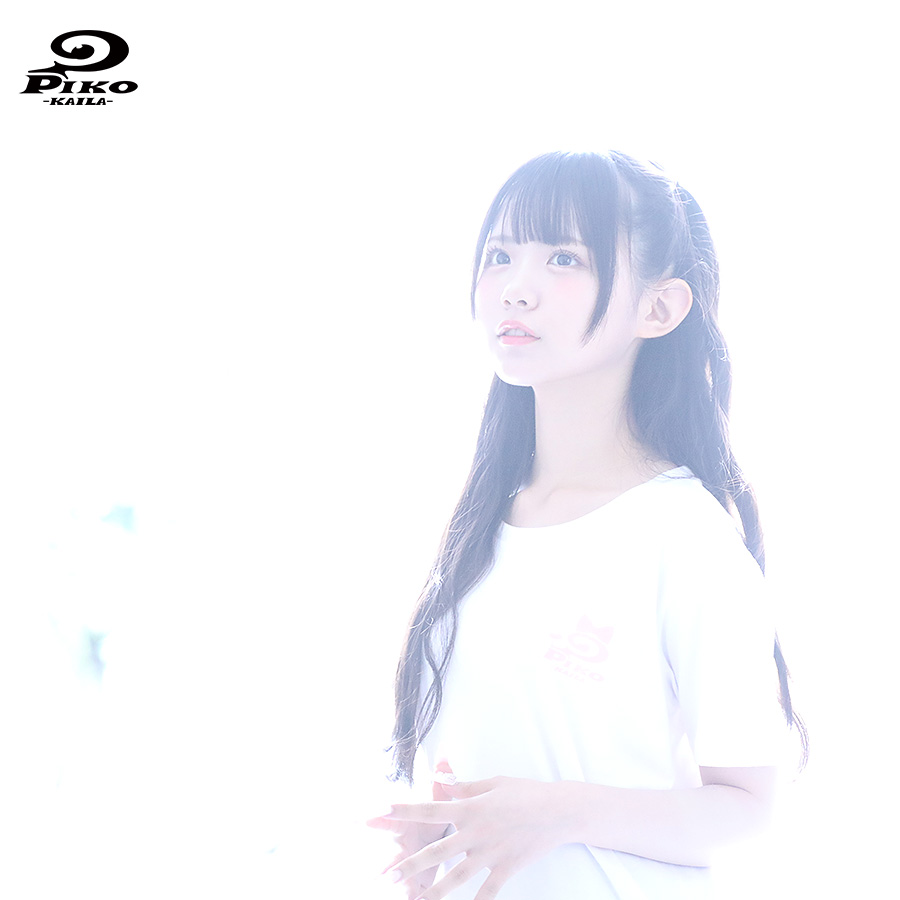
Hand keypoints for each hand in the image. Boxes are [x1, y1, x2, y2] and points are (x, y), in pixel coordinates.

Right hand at [367, 760, 456, 898]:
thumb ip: (440, 784)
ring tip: (391, 892)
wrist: (431, 844)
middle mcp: (399, 848)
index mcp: (404, 826)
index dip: (378, 818)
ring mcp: (404, 869)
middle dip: (386, 866)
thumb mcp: (437, 803)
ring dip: (397, 888)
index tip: (365, 817)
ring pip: (397, 881)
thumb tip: (445, 759)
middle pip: (389, 858)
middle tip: (380, 874)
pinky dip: (410, 899)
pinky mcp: (412, 885)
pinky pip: (410, 895)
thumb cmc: (430, 822)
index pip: (389, 820)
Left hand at [383, 771, 567, 899]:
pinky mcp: (506, 868)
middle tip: (387, 875)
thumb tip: (441, 782)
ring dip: (435, 891)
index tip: (380, 811)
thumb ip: (464, 785)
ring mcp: (491, 853)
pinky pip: (488, 891)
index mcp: (470, 807)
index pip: (430, 808)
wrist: (558, 810)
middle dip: (410, 864)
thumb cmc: (525, 792)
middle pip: (437, 851)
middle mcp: (476, 832)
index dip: (404, 810)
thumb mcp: (493, 782)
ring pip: (457, 877)